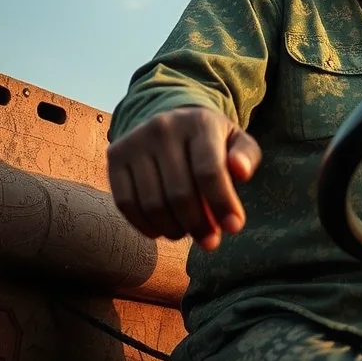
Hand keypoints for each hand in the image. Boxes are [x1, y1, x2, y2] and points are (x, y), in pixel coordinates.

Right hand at [106, 106, 261, 250]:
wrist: (172, 120)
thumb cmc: (210, 141)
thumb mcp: (236, 140)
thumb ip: (246, 156)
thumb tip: (241, 172)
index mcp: (199, 122)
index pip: (209, 171)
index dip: (222, 204)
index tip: (234, 227)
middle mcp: (163, 128)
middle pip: (180, 193)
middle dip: (199, 225)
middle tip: (211, 240)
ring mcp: (135, 141)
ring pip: (152, 203)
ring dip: (173, 229)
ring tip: (188, 232)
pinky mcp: (115, 156)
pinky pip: (126, 203)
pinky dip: (145, 225)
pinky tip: (162, 230)